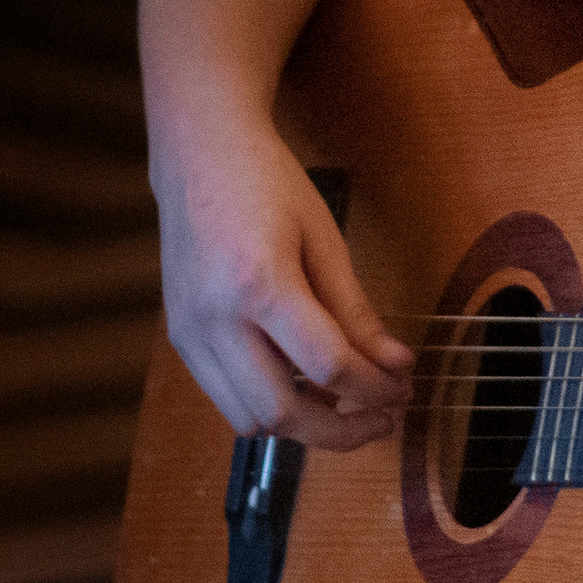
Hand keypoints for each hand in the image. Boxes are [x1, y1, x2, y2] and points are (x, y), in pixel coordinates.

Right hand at [152, 116, 412, 450]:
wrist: (200, 152)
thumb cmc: (265, 182)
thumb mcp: (324, 238)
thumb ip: (356, 310)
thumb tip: (395, 364)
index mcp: (258, 283)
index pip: (328, 366)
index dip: (375, 388)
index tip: (402, 387)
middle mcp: (215, 317)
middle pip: (283, 412)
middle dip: (341, 430)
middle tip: (382, 418)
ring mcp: (190, 331)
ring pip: (249, 420)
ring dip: (302, 426)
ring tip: (342, 404)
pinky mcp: (180, 337)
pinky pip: (225, 398)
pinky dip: (267, 405)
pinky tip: (299, 382)